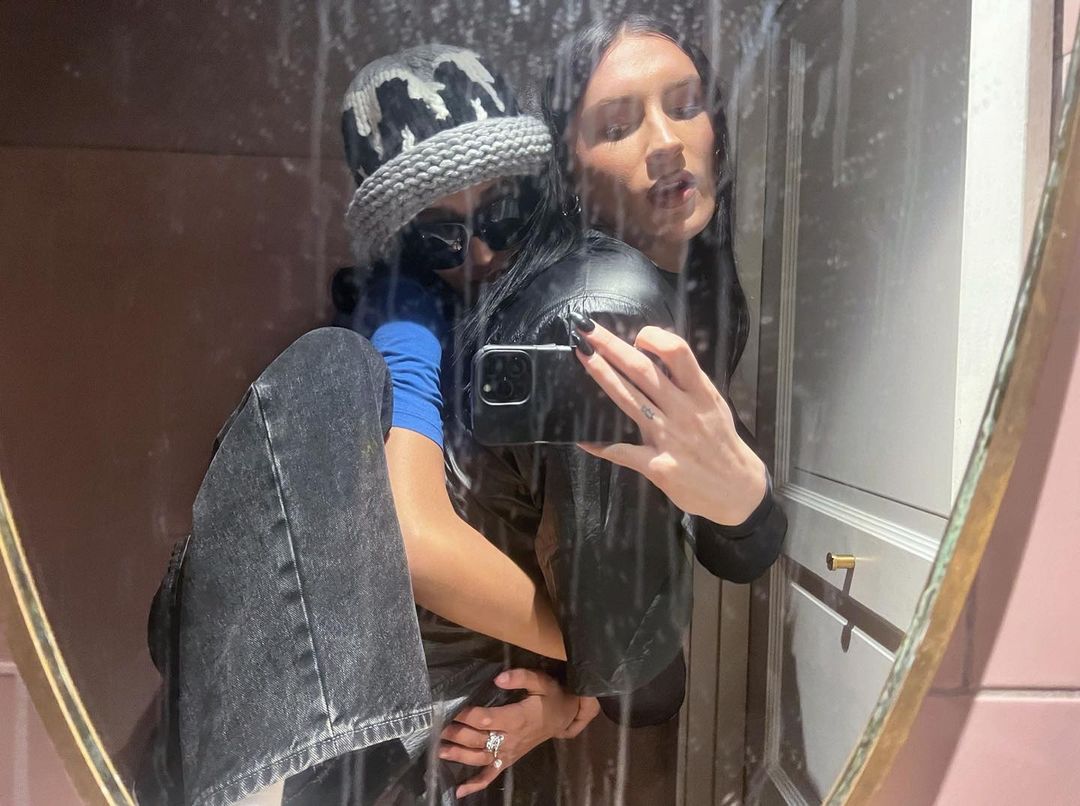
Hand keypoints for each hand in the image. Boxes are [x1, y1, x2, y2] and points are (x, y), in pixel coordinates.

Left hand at [438, 668, 599, 797]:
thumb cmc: (551, 697)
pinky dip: (476, 784)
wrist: (565, 716)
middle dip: (457, 734)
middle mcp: (511, 738)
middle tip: (438, 728)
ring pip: (480, 758)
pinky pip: (492, 775)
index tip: (451, 709)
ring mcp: (509, 752)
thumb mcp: (541, 681)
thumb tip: (498, 678)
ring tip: (440, 751)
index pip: (487, 719)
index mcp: (517, 718)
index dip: (467, 715)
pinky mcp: (509, 760)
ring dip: (459, 756)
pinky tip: (459, 791)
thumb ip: (520, 677)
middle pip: (479, 739)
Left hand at [570, 315, 767, 525]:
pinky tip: (583, 439)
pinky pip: (623, 452)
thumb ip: (687, 384)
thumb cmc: (720, 443)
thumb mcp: (712, 405)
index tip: (636, 338)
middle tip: (587, 330)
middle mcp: (683, 411)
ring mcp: (670, 438)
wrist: (737, 488)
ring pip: (629, 400)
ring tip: (583, 357)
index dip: (653, 339)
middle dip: (611, 346)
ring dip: (602, 376)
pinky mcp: (658, 466)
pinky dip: (601, 445)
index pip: (677, 352)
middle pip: (642, 370)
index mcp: (700, 393)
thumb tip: (657, 359)